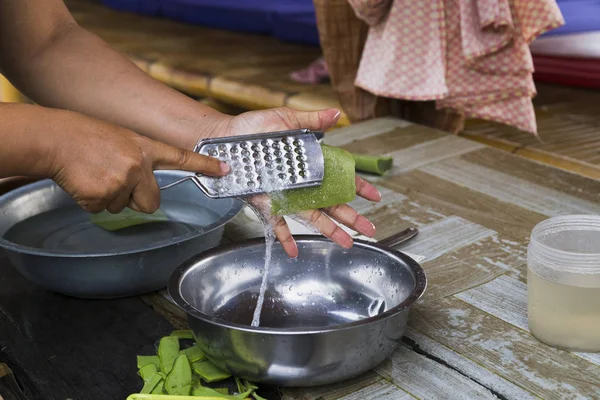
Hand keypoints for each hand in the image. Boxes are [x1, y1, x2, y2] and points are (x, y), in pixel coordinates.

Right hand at [49, 113, 228, 213]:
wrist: (55, 139)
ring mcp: (122, 180)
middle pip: (152, 202)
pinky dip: (93, 201)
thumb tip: (143, 184)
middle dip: (137, 199)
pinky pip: (103, 210)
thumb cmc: (86, 137)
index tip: (225, 169)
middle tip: (115, 179)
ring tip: (96, 174)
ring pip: (124, 207)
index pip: (181, 157)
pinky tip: (85, 181)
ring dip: (110, 197)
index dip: (204, 165)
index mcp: (145, 148)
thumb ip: (140, 160)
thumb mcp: (122, 140)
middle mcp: (138, 165)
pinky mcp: (102, 195)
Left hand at [215, 107, 380, 257]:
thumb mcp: (286, 119)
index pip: (340, 178)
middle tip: (370, 229)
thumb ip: (312, 121)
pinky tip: (294, 251)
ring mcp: (285, 195)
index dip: (358, 187)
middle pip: (332, 203)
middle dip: (352, 216)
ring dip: (330, 230)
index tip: (374, 196)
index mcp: (309, 164)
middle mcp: (300, 183)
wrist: (225, 137)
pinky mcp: (266, 202)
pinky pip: (277, 223)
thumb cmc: (253, 127)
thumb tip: (337, 114)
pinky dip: (284, 237)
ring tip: (347, 242)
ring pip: (312, 216)